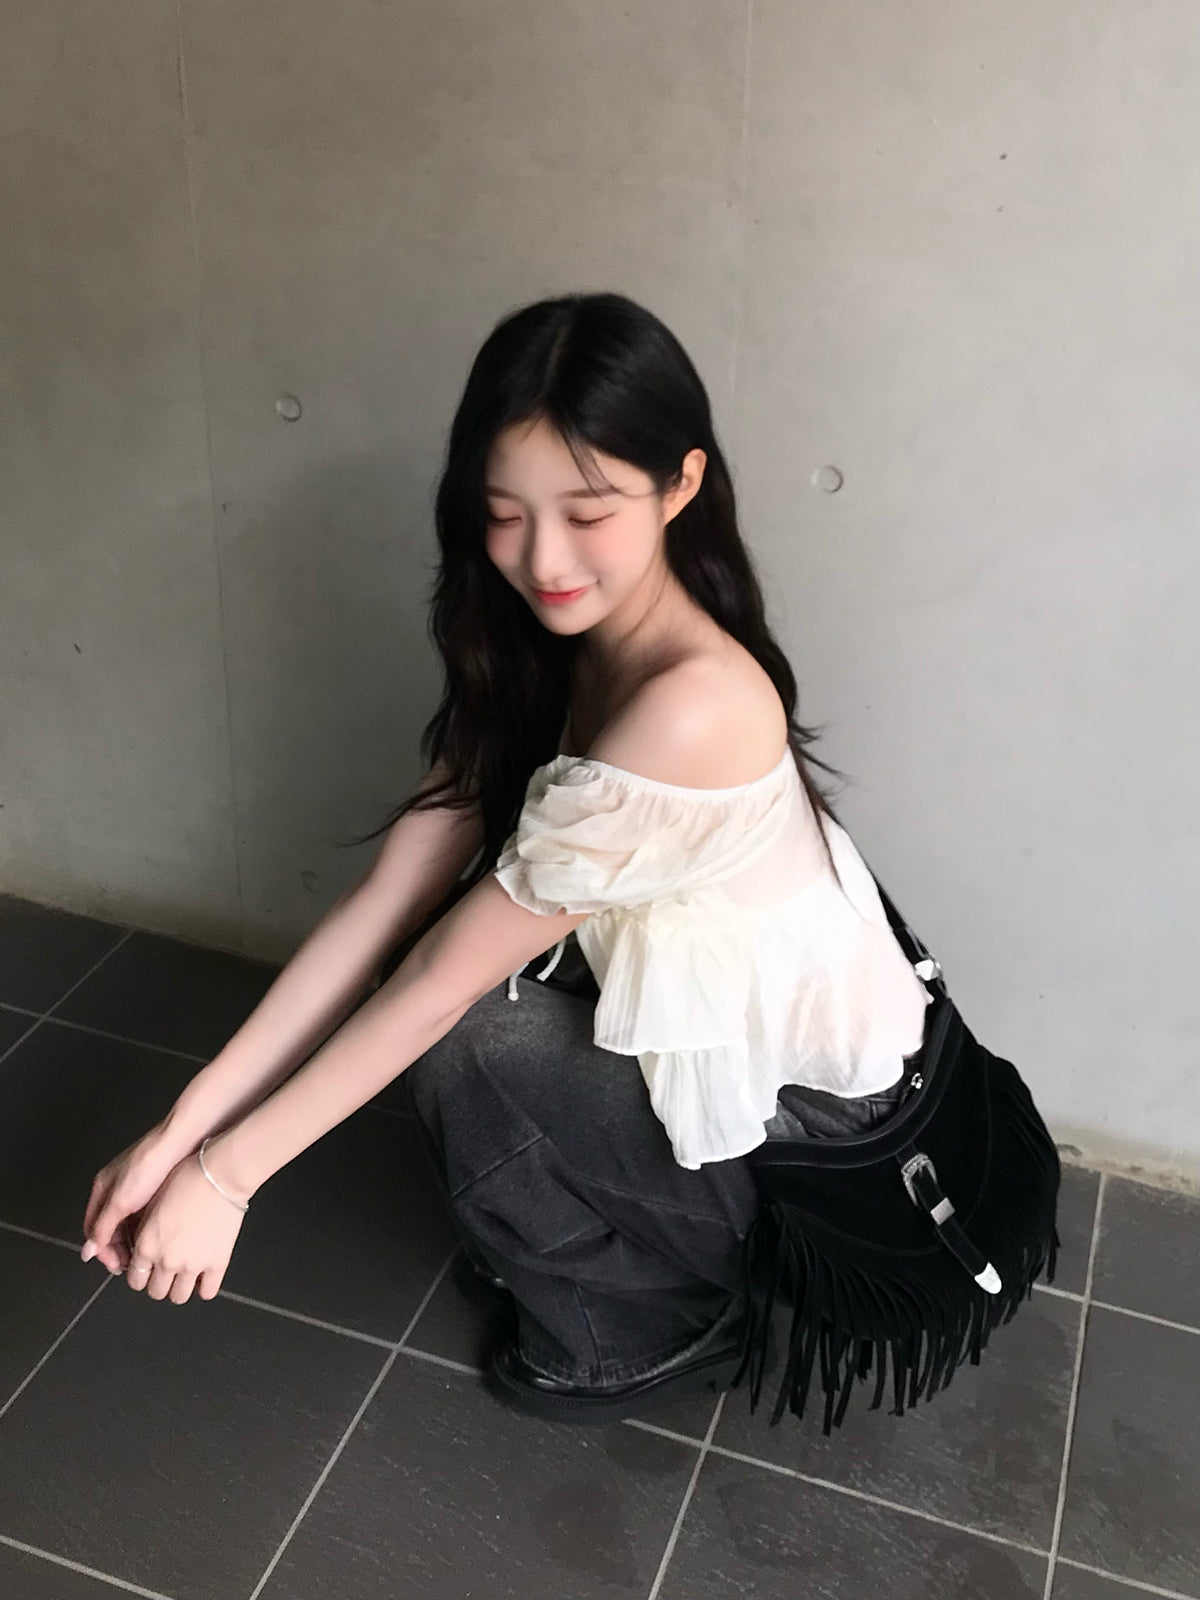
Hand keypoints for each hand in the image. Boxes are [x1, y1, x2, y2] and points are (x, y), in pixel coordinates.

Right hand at [81, 1120, 196, 1274]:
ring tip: (146, 1258)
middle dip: (119, 1249)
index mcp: (103, 1188)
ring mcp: (139, 1188)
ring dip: (134, 1242)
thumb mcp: (122, 1200)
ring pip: (130, 1224)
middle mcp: (118, 1188)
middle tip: (133, 1267)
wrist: (185, 1141)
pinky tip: (158, 1241)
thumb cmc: (151, 1164)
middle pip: (111, 1228)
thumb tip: (88, 1251)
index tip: (116, 1265)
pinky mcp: (157, 1188)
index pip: (93, 1228)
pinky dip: (148, 1231)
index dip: (101, 1250)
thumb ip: (103, 1226)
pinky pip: (146, 1217)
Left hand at [109, 1152, 246, 1303]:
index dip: (140, 1275)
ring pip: (178, 1297)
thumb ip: (141, 1230)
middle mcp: (167, 1260)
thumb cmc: (186, 1178)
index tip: (146, 1270)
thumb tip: (141, 1243)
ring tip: (185, 1272)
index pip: (135, 1279)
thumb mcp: (151, 1202)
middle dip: (158, 1282)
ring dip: (179, 1287)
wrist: (218, 1174)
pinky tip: (204, 1274)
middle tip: (166, 1269)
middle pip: (155, 1292)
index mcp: (146, 1245)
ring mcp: (193, 1265)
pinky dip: (203, 1287)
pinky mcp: (217, 1264)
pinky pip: (207, 1292)